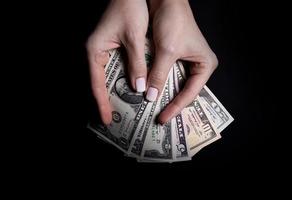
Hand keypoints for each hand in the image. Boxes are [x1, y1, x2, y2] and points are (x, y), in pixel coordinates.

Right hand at [86, 0, 148, 123]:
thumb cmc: (130, 8)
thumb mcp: (135, 37)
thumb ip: (137, 63)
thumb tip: (140, 88)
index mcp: (95, 50)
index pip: (97, 83)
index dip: (102, 102)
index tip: (107, 119)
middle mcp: (95, 52)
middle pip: (99, 83)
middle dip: (106, 100)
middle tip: (115, 118)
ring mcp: (102, 50)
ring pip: (106, 77)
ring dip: (113, 92)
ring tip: (122, 109)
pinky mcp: (111, 48)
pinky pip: (114, 69)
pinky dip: (120, 81)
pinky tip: (129, 89)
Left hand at [147, 0, 217, 123]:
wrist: (166, 1)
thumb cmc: (174, 22)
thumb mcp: (166, 51)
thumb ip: (159, 75)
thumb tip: (150, 97)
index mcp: (205, 65)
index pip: (190, 93)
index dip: (176, 107)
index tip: (163, 118)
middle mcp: (199, 65)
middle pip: (185, 91)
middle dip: (172, 104)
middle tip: (159, 118)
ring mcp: (188, 62)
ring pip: (176, 85)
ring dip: (165, 95)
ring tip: (154, 110)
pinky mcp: (176, 58)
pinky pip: (169, 76)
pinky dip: (160, 83)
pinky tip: (151, 93)